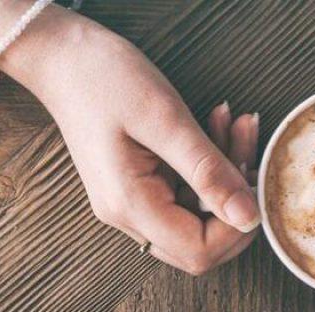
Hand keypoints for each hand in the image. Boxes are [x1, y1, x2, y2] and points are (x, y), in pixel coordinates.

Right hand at [33, 26, 261, 275]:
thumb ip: (208, 171)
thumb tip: (248, 216)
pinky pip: (182, 194)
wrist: (60, 57)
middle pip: (198, 244)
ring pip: (194, 216)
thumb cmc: (103, 78)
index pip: (199, 251)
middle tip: (246, 146)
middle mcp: (125, 215)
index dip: (236, 227)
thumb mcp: (164, 119)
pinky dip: (206, 166)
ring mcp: (128, 204)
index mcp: (129, 204)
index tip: (253, 178)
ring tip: (234, 124)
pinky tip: (215, 126)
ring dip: (224, 176)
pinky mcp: (134, 187)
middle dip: (234, 202)